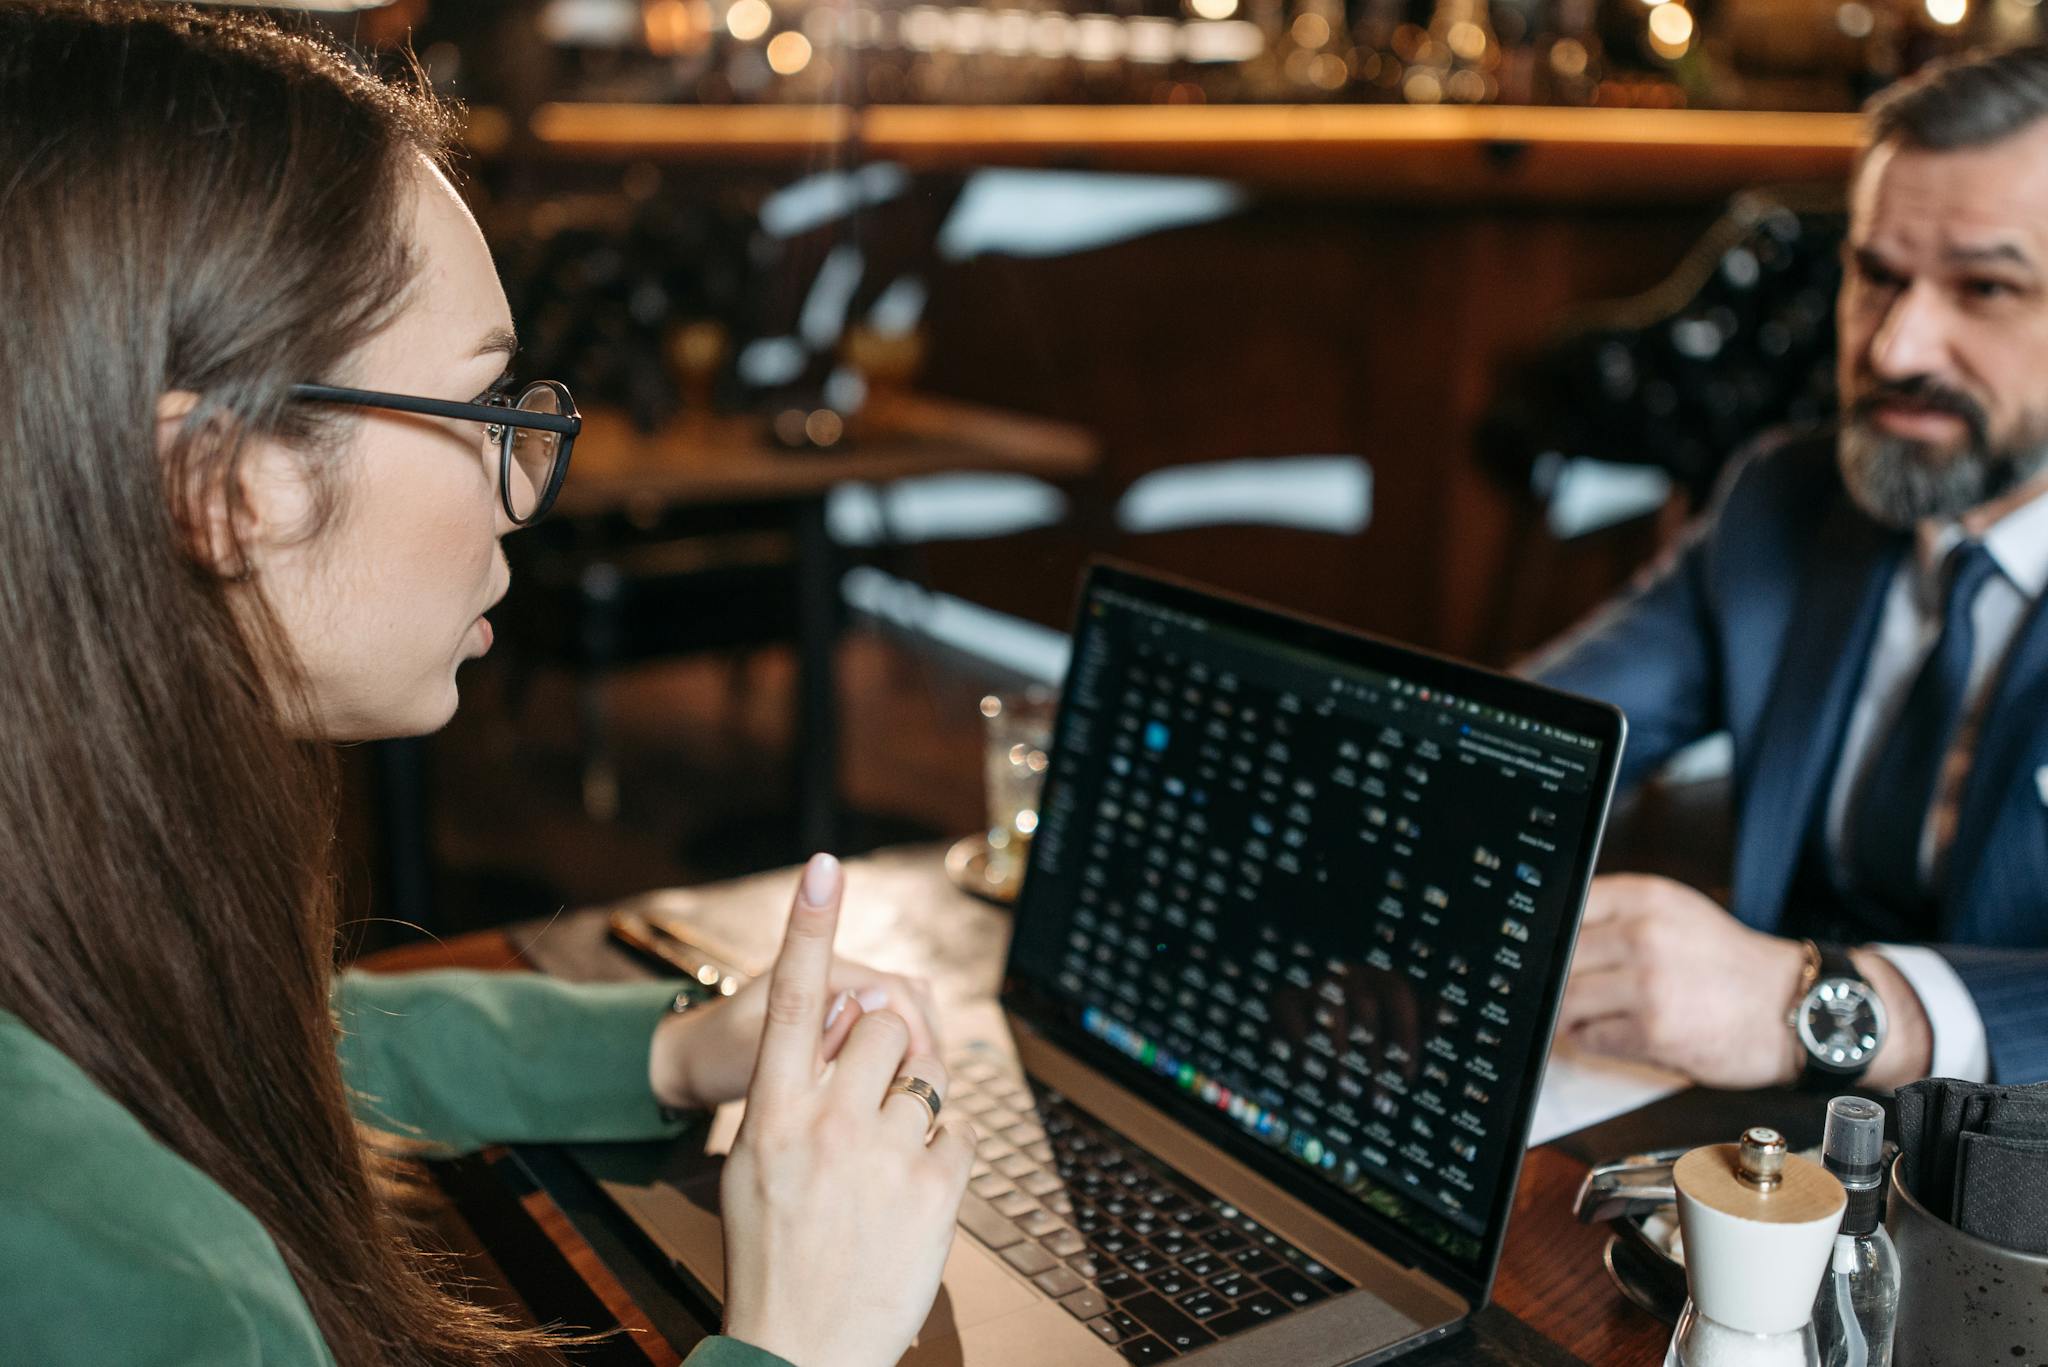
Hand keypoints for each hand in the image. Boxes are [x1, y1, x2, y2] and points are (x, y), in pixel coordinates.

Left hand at [648, 923, 939, 1113]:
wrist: (693, 1061)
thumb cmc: (715, 1058)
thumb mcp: (748, 1054)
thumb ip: (803, 1032)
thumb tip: (872, 1004)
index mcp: (811, 973)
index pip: (889, 988)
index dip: (913, 1026)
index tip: (922, 1066)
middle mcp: (833, 975)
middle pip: (907, 999)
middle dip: (921, 1042)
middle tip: (924, 1096)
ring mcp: (842, 996)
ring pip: (906, 1014)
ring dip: (918, 1050)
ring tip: (919, 1098)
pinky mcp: (844, 1019)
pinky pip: (894, 1031)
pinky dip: (906, 1057)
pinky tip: (904, 1093)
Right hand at [718, 853, 974, 1366]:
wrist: (799, 1350)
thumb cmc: (773, 1252)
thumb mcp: (754, 1161)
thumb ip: (795, 1088)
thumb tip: (847, 1020)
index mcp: (769, 1112)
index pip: (791, 999)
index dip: (807, 926)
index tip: (824, 865)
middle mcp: (824, 1123)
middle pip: (883, 1021)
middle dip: (885, 1045)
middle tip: (866, 1100)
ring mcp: (882, 1155)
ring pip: (924, 1069)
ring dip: (912, 1099)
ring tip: (881, 1159)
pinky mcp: (934, 1189)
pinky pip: (955, 1126)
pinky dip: (940, 1150)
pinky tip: (909, 1193)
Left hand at [1556, 875, 1807, 1087]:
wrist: (1788, 1008)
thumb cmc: (1726, 962)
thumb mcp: (1675, 911)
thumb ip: (1617, 912)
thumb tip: (1553, 928)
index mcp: (1646, 899)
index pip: (1565, 907)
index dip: (1550, 933)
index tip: (1547, 948)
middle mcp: (1643, 936)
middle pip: (1558, 958)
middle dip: (1558, 978)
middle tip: (1572, 987)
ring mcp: (1647, 986)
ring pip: (1566, 1000)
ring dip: (1571, 1013)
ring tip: (1593, 1012)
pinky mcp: (1653, 1033)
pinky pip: (1589, 1038)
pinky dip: (1592, 1039)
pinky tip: (1617, 1031)